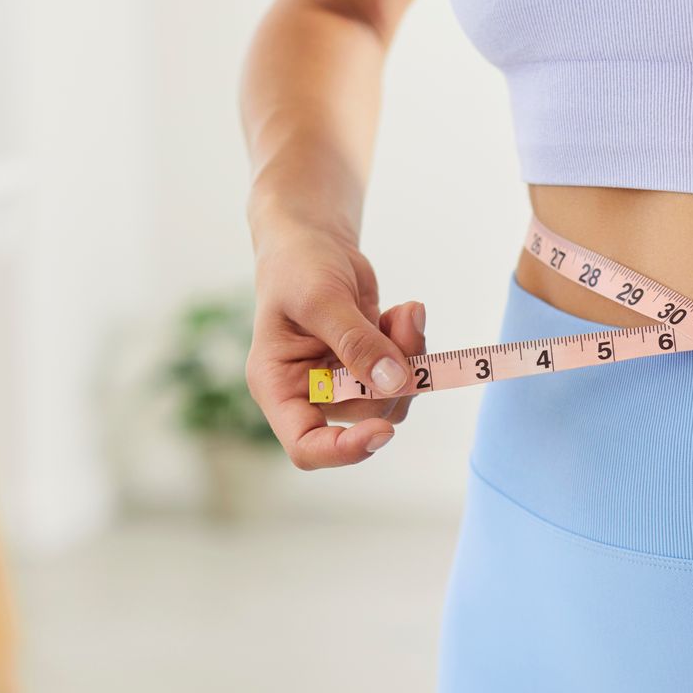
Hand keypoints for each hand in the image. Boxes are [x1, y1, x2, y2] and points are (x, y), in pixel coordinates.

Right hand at [245, 215, 427, 469]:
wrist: (312, 242)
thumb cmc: (297, 267)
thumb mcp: (321, 298)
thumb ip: (356, 342)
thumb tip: (394, 382)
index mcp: (279, 387)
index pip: (306, 446)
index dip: (344, 450)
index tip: (382, 431)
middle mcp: (309, 394)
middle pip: (365, 418)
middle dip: (393, 378)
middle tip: (405, 325)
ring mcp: (343, 384)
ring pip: (393, 399)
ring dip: (410, 358)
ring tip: (406, 314)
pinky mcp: (370, 367)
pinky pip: (405, 375)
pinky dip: (413, 345)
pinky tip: (405, 313)